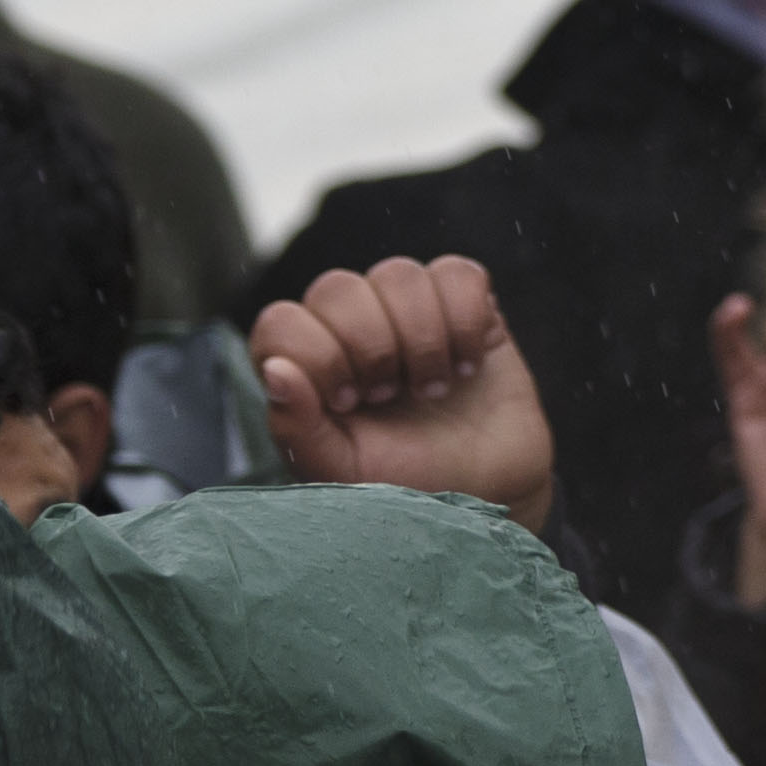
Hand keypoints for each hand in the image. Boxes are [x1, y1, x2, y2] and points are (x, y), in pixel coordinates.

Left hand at [255, 256, 556, 532]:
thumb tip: (275, 369)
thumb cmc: (410, 485)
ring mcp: (410, 312)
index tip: (348, 402)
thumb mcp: (343, 471)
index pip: (282, 321)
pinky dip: (467, 319)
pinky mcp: (467, 306)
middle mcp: (352, 329)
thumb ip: (298, 426)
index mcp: (310, 367)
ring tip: (435, 388)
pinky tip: (468, 364)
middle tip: (392, 395)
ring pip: (398, 274)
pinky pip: (457, 274)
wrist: (491, 491)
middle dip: (370, 346)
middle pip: (337, 288)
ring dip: (423, 337)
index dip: (315, 354)